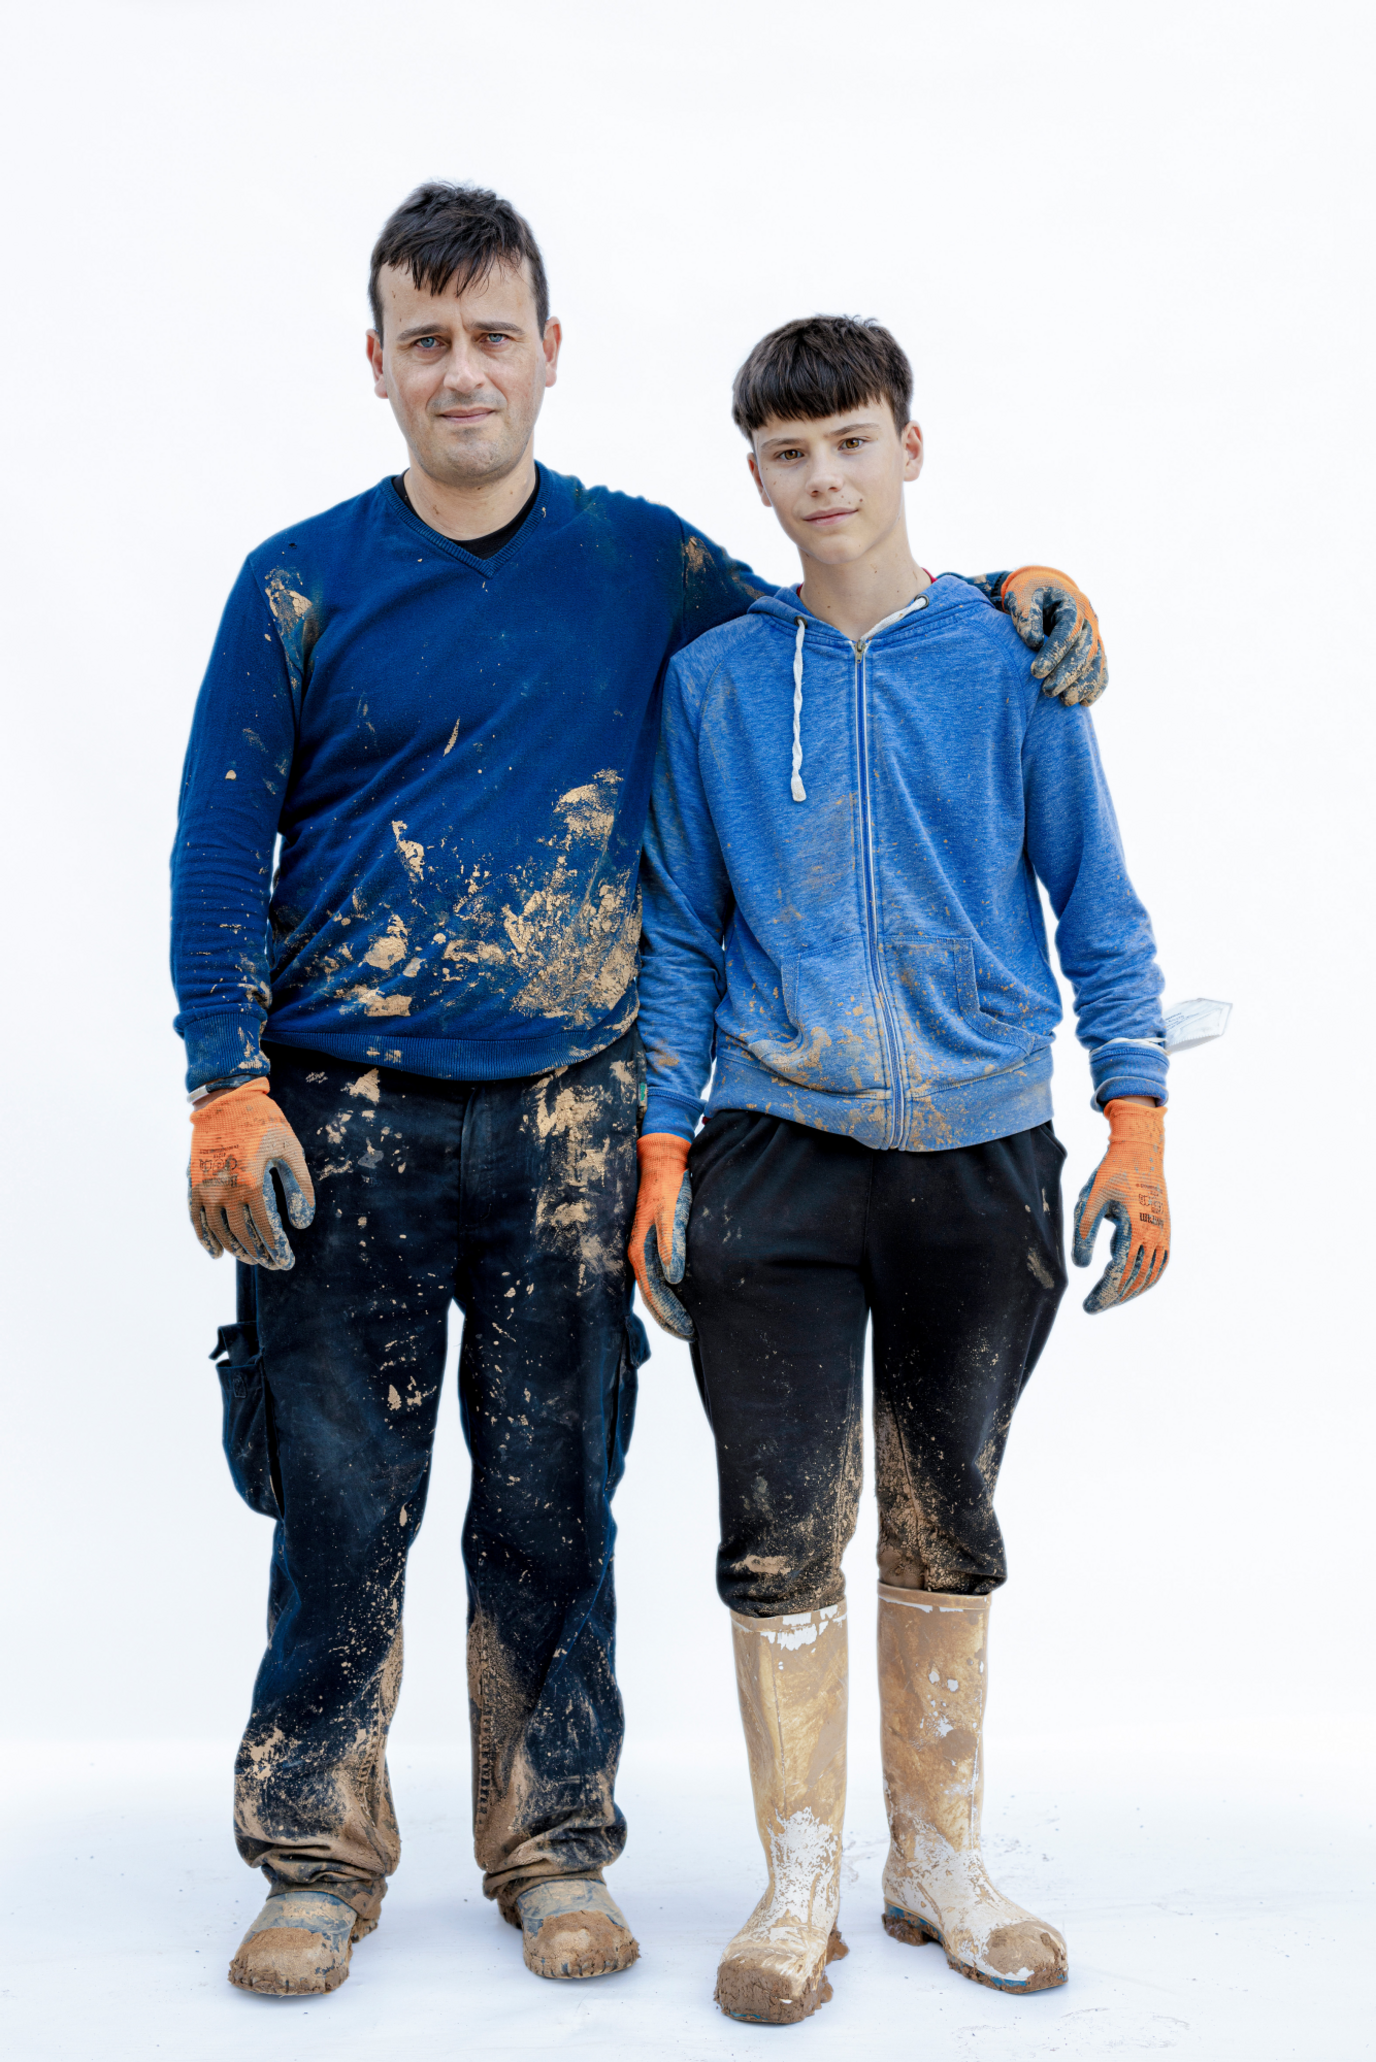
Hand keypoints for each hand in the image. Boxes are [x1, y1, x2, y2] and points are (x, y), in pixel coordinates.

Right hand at [189, 1078, 314, 1268]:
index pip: (265, 1229)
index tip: (285, 1261)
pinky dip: (205, 1238)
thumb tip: (302, 1222)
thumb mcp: (290, 1150)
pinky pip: (196, 1218)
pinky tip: (216, 1252)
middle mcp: (225, 1191)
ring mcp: (205, 1188)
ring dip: (234, 1249)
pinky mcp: (193, 1183)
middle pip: (241, 1235)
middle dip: (258, 1254)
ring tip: (249, 1258)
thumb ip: (300, 1186)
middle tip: (270, 1264)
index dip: (276, 1249)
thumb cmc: (263, 1123)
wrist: (225, 1100)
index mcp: (251, 1184)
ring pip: (219, 1231)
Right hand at [628, 1133, 693, 1337]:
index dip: (671, 1316)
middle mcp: (638, 1254)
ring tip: (686, 1322)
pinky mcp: (649, 1240)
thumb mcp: (672, 1213)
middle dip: (670, 1318)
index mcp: (641, 1252)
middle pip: (653, 1297)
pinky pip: (656, 1275)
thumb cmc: (668, 1187)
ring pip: (653, 1287)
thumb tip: (673, 1278)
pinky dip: (667, 1291)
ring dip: (668, 1307)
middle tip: (692, 1334)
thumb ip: (673, 1245)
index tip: (690, 1331)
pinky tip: (678, 1293)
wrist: (660, 1160)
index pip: (656, 1295)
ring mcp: (642, 1247)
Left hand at [975, 566, 1106, 705]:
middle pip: (1084, 650)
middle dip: (1068, 673)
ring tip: (1065, 701)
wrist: (1046, 591)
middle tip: (1048, 692)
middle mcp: (1089, 621)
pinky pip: (1102, 669)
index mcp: (1072, 605)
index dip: (1053, 653)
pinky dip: (1095, 686)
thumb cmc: (1030, 595)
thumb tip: (1032, 641)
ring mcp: (1095, 636)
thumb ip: (1026, 614)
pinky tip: (1083, 702)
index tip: (1035, 672)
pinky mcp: (1096, 649)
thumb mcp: (1023, 596)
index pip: (1067, 631)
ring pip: (1096, 662)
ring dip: (1083, 684)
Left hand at [1072, 1099, 1169, 1312]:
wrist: (1141, 1151)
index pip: (1120, 1273)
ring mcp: (1164, 1234)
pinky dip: (1145, 1278)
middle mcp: (1155, 1235)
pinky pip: (1159, 1264)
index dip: (1104, 1294)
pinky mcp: (1165, 1230)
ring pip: (1151, 1275)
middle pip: (1136, 1279)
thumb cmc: (1112, 1173)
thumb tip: (1081, 1267)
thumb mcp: (1091, 1200)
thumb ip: (1084, 1233)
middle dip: (1114, 1296)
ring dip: (1130, 1291)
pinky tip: (1129, 1282)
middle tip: (1092, 1307)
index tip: (1088, 1307)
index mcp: (1136, 1228)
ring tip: (1109, 1298)